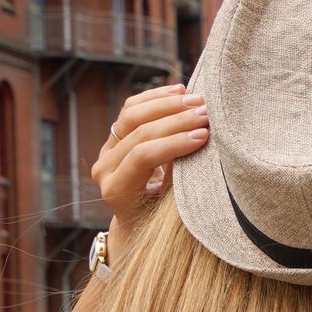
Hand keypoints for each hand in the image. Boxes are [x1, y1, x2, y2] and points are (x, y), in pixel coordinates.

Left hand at [92, 83, 211, 251]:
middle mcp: (105, 168)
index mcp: (116, 190)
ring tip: (197, 100)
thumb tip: (203, 151)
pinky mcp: (114, 137)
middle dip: (176, 120)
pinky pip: (131, 109)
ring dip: (167, 104)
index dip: (173, 143)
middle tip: (206, 114)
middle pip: (138, 132)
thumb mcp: (171, 209)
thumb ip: (179, 183)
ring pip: (131, 115)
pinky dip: (156, 97)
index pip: (143, 156)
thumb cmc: (161, 220)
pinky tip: (179, 90)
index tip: (203, 136)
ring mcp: (106, 150)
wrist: (137, 220)